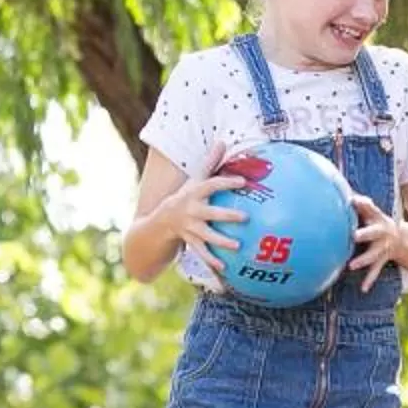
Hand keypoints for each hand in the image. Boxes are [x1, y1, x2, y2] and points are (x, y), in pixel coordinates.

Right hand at [168, 140, 248, 258]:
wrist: (162, 220)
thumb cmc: (187, 196)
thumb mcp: (195, 179)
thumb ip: (210, 162)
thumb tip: (223, 141)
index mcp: (194, 192)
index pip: (211, 185)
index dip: (226, 182)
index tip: (243, 182)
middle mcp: (191, 210)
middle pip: (210, 212)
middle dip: (227, 215)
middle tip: (245, 217)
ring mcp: (190, 227)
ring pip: (206, 235)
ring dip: (221, 241)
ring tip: (237, 245)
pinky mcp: (190, 241)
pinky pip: (202, 252)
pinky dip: (212, 260)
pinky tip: (225, 267)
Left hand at [348, 192, 407, 290]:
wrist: (402, 238)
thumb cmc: (377, 221)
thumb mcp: (372, 212)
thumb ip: (361, 204)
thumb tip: (347, 195)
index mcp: (378, 219)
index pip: (370, 209)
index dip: (362, 204)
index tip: (352, 201)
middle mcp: (381, 233)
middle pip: (372, 233)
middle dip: (364, 234)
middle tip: (354, 235)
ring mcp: (382, 248)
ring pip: (373, 254)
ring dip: (363, 260)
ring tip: (351, 266)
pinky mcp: (382, 259)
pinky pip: (375, 270)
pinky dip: (370, 280)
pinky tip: (363, 289)